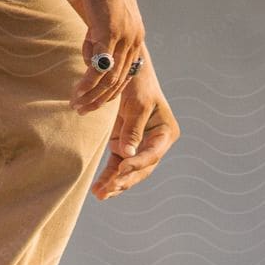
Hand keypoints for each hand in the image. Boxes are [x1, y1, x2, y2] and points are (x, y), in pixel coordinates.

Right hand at [70, 0, 144, 113]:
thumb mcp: (104, 20)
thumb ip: (100, 40)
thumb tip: (90, 60)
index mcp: (135, 40)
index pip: (124, 76)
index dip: (109, 93)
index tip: (94, 103)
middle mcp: (134, 42)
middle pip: (117, 82)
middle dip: (98, 100)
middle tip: (81, 110)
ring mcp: (124, 38)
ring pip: (109, 78)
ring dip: (92, 94)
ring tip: (76, 104)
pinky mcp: (111, 32)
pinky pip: (101, 65)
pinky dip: (89, 81)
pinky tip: (78, 91)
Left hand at [91, 60, 178, 199]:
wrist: (123, 71)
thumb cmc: (137, 83)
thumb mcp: (137, 103)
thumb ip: (133, 130)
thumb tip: (127, 155)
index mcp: (165, 133)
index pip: (152, 154)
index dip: (137, 163)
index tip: (122, 168)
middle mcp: (155, 144)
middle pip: (141, 168)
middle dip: (124, 180)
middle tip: (108, 189)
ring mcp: (139, 148)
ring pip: (128, 172)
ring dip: (114, 183)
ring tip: (100, 194)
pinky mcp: (123, 148)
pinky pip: (116, 166)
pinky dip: (108, 177)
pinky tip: (98, 189)